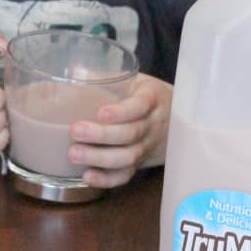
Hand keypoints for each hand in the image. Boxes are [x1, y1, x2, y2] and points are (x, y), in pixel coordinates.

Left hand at [66, 73, 171, 188]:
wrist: (176, 120)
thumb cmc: (144, 95)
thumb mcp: (133, 80)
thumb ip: (106, 76)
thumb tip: (74, 70)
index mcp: (152, 98)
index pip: (140, 106)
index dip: (121, 112)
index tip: (100, 113)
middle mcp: (153, 124)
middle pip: (131, 134)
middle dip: (102, 136)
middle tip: (75, 131)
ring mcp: (147, 147)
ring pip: (128, 157)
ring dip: (99, 158)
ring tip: (74, 154)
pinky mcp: (140, 164)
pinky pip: (126, 175)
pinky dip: (106, 179)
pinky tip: (87, 177)